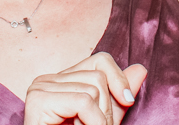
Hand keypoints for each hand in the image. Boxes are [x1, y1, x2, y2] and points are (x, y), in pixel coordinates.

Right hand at [24, 53, 146, 124]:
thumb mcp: (102, 120)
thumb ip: (118, 98)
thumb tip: (140, 69)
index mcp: (61, 81)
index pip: (100, 61)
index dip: (118, 79)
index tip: (128, 102)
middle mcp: (47, 80)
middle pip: (98, 76)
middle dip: (106, 109)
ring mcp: (40, 88)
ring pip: (93, 89)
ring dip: (98, 120)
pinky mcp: (39, 100)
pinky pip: (83, 102)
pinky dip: (92, 122)